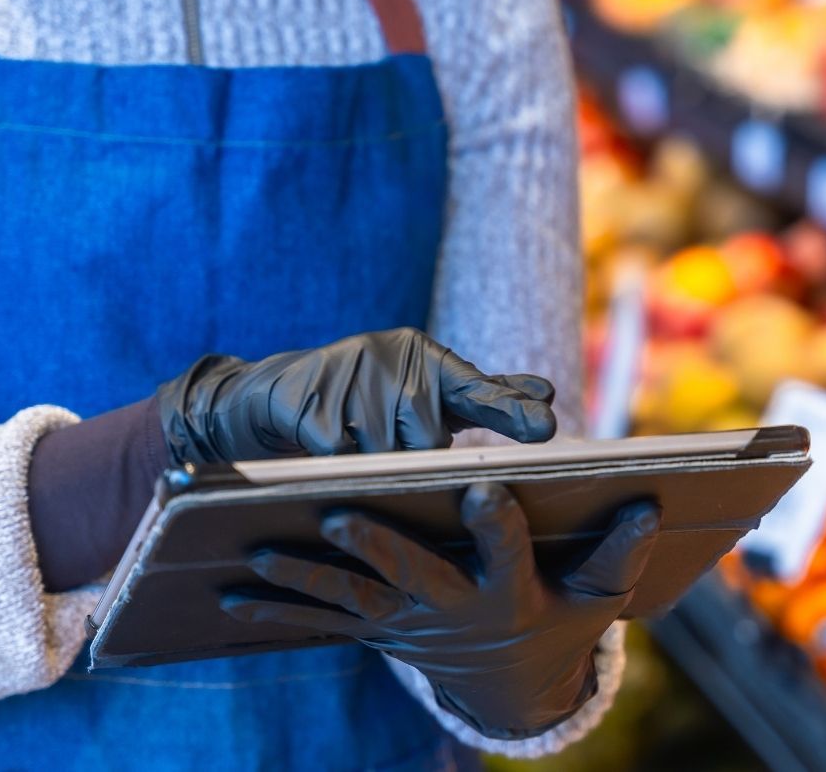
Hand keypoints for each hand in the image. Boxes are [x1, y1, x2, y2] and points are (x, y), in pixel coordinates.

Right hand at [157, 328, 556, 463]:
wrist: (278, 394)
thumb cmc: (370, 399)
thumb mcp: (427, 392)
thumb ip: (484, 396)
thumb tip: (547, 396)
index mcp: (426, 359)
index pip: (476, 388)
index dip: (510, 409)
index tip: (547, 427)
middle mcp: (391, 359)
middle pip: (425, 440)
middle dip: (412, 458)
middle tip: (391, 449)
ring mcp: (347, 376)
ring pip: (382, 454)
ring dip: (372, 465)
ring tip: (355, 446)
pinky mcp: (307, 402)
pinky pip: (338, 455)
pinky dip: (335, 463)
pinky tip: (326, 450)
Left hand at [221, 483, 660, 738]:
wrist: (510, 688)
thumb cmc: (558, 623)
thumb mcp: (596, 599)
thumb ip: (618, 555)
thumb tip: (647, 506)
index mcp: (508, 595)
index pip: (505, 553)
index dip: (495, 525)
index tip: (483, 487)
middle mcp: (450, 611)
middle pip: (409, 576)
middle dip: (373, 544)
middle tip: (336, 514)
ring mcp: (405, 622)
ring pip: (348, 596)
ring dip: (301, 575)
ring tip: (254, 550)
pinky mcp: (373, 627)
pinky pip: (319, 618)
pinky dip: (274, 606)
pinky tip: (226, 593)